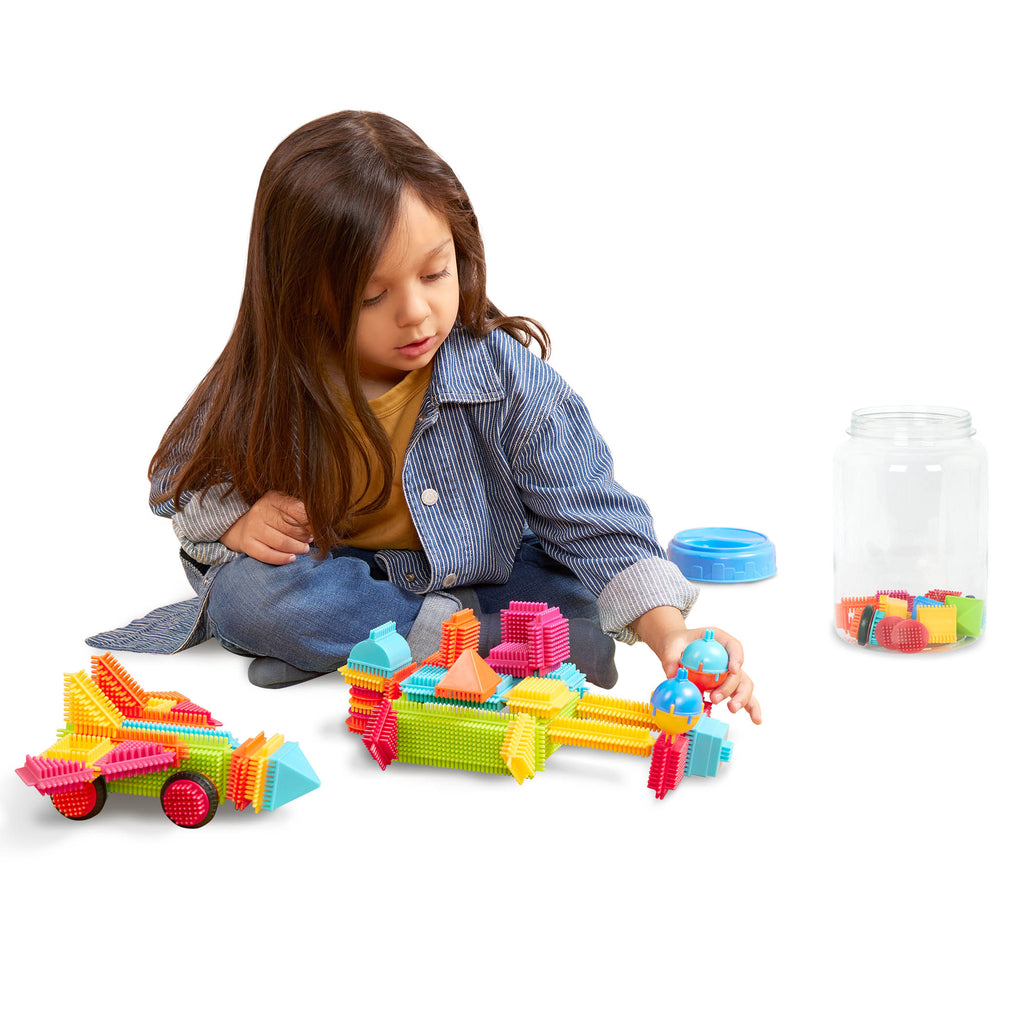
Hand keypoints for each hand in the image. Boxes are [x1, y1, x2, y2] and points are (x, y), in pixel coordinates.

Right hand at [220, 491, 312, 564]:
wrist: (242, 525)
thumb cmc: (271, 516)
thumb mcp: (284, 506)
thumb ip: (299, 512)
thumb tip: (317, 524)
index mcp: (272, 498)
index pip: (295, 509)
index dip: (309, 521)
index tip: (316, 528)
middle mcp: (260, 511)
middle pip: (289, 527)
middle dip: (304, 536)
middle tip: (310, 539)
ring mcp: (252, 528)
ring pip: (281, 542)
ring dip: (297, 548)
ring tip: (304, 548)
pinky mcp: (247, 544)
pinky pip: (267, 555)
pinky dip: (282, 559)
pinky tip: (292, 558)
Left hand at [632, 607, 761, 723]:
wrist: (677, 650)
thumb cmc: (678, 644)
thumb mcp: (671, 645)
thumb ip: (670, 657)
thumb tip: (671, 673)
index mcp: (719, 640)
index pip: (733, 646)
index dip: (736, 657)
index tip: (733, 670)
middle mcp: (728, 656)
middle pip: (738, 671)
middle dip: (731, 687)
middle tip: (716, 698)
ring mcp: (729, 672)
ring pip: (744, 685)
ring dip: (742, 699)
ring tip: (731, 709)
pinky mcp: (728, 685)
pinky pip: (741, 695)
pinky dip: (750, 708)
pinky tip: (756, 720)